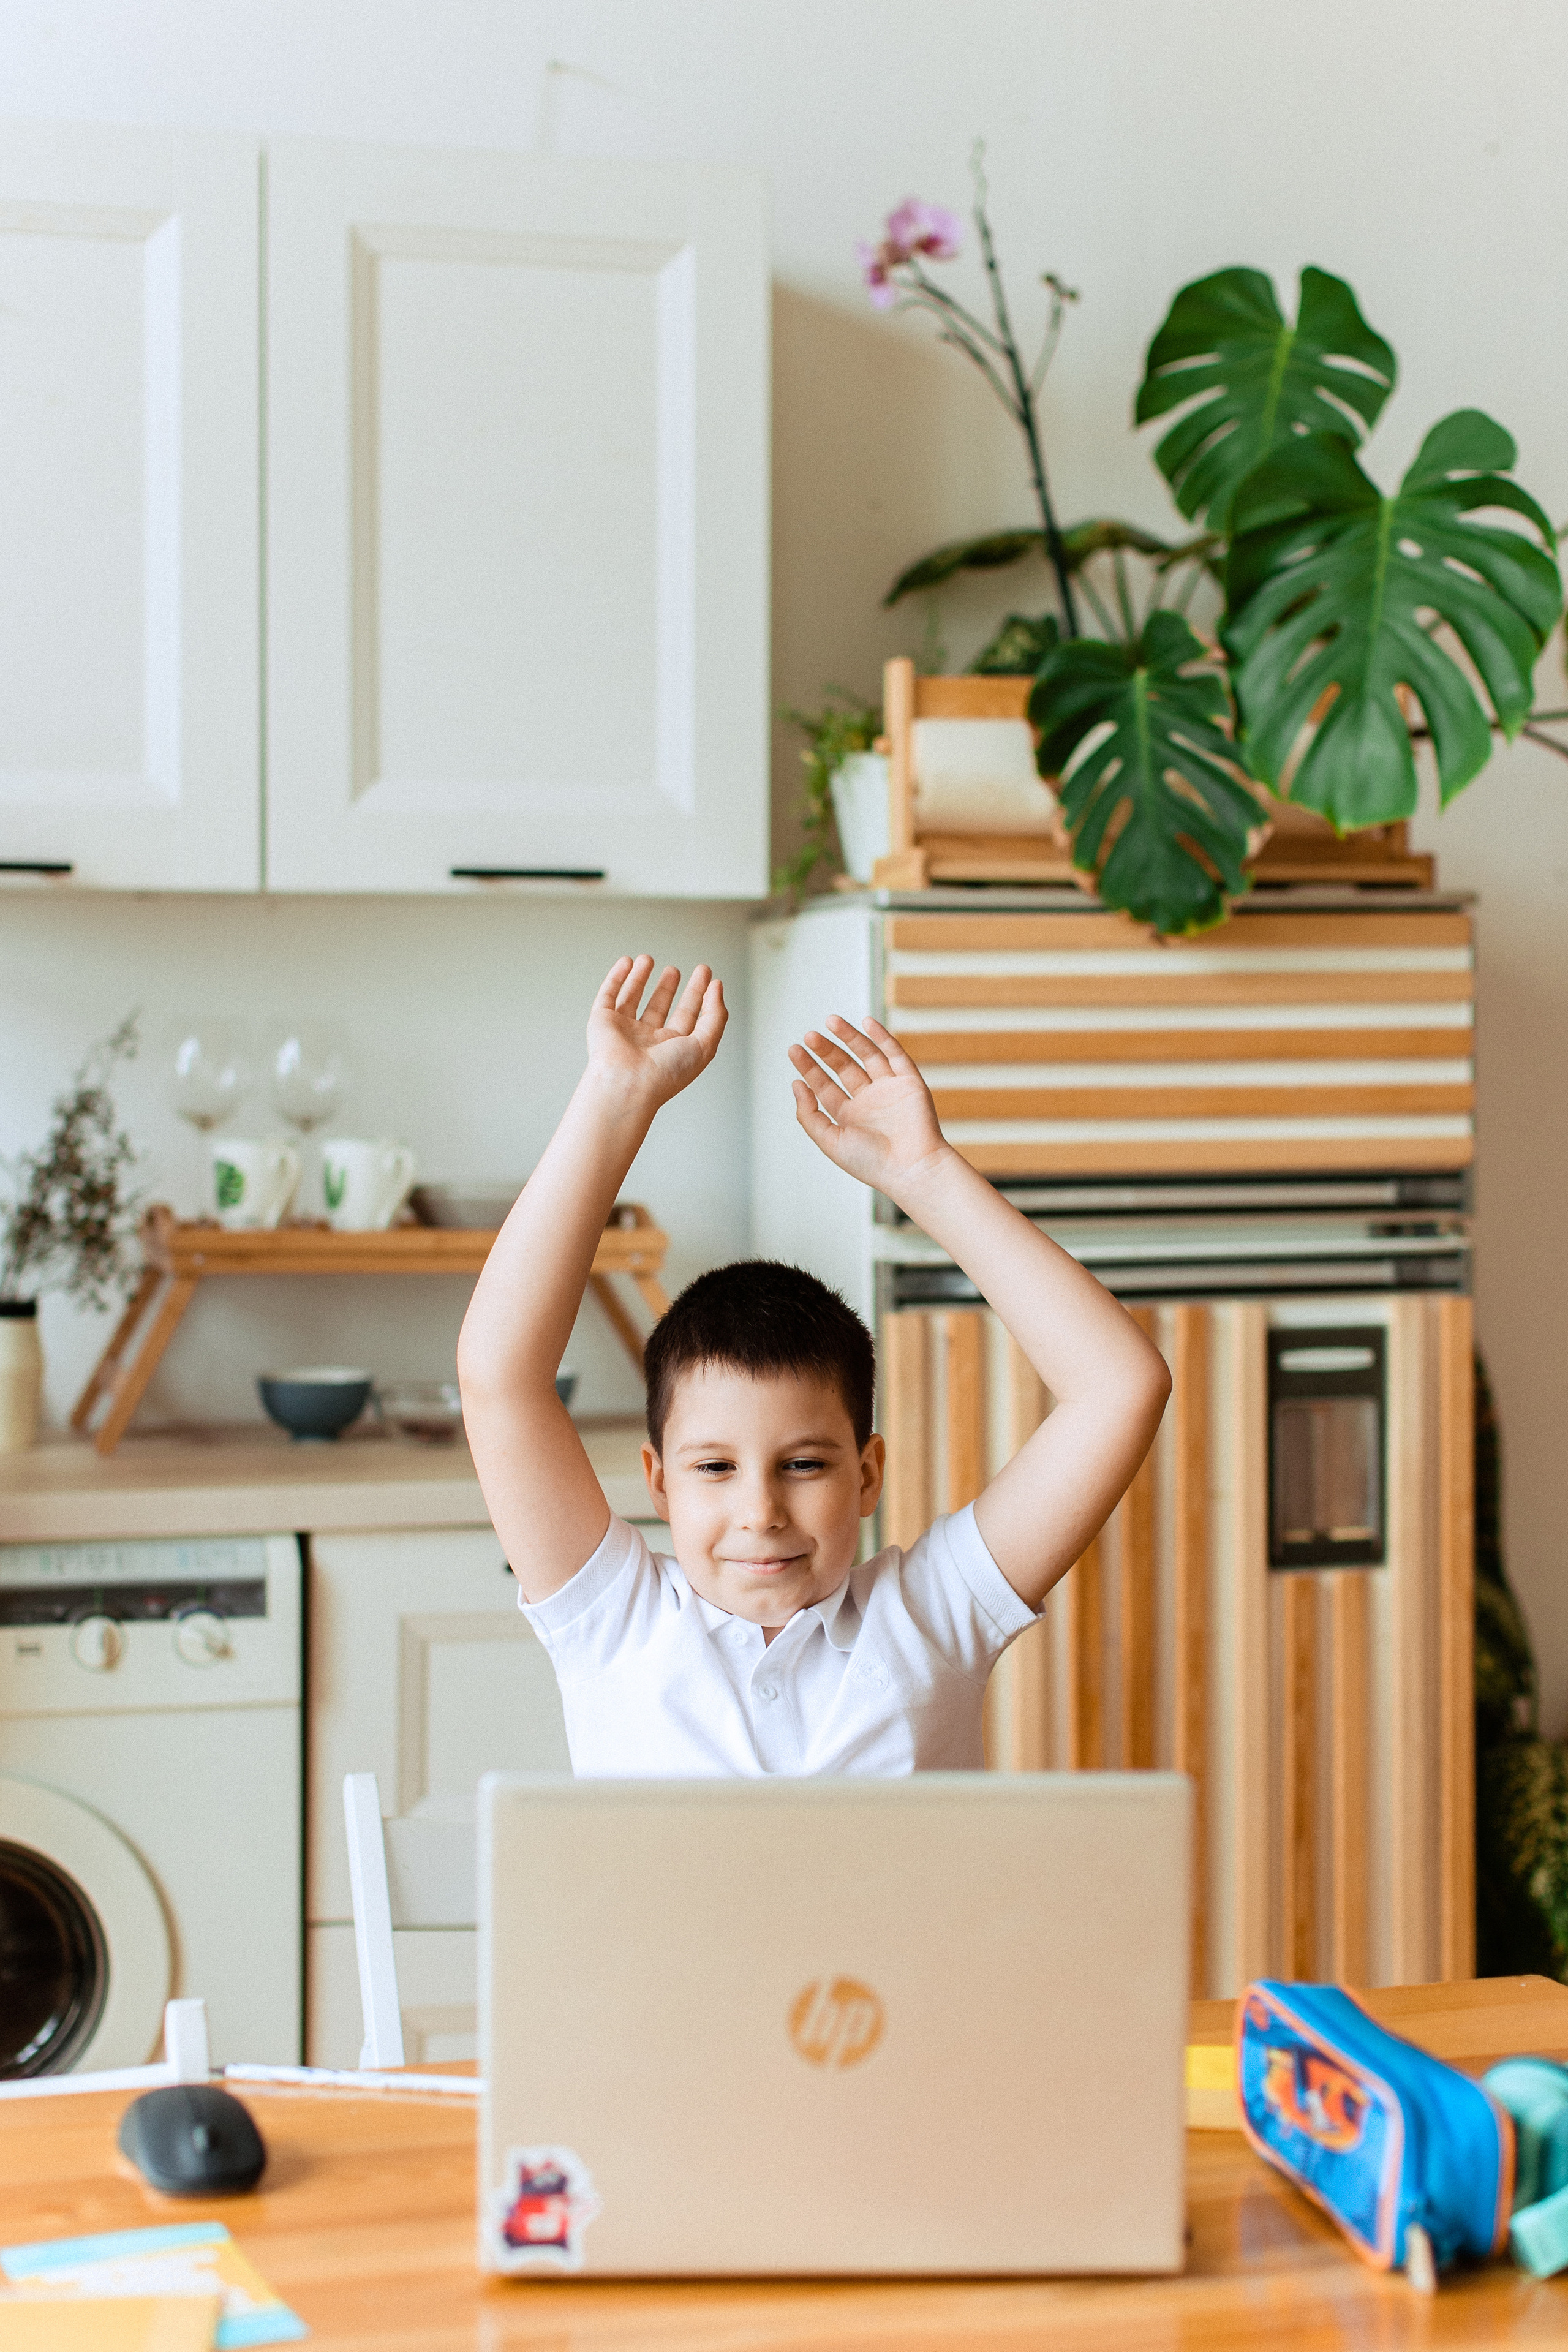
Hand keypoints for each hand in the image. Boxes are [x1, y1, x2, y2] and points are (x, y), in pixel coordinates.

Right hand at [586, 956, 726, 1114]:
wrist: (628, 1084)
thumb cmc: (666, 1072)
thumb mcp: (705, 1044)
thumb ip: (715, 1015)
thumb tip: (717, 987)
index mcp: (672, 1048)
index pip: (688, 1016)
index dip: (698, 995)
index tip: (707, 975)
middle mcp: (648, 1040)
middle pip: (660, 1008)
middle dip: (668, 988)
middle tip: (676, 970)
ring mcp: (624, 1030)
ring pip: (633, 999)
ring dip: (641, 978)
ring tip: (648, 959)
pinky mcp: (603, 1022)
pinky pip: (609, 995)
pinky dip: (617, 978)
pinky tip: (627, 963)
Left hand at [790, 1017, 951, 1197]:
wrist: (911, 1168)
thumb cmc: (871, 1162)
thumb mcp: (829, 1140)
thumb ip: (809, 1115)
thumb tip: (796, 1086)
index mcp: (849, 1117)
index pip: (825, 1086)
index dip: (809, 1068)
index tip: (794, 1051)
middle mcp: (869, 1101)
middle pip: (843, 1067)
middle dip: (826, 1051)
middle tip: (809, 1036)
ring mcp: (889, 1090)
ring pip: (867, 1055)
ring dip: (849, 1037)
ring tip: (830, 1021)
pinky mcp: (910, 1082)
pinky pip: (895, 1054)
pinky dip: (882, 1037)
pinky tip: (866, 1022)